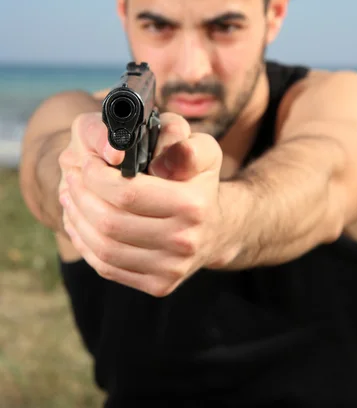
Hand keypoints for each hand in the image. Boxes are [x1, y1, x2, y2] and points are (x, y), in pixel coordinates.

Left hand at [58, 112, 235, 296]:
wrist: (216, 229)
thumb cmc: (199, 180)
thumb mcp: (202, 149)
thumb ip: (182, 142)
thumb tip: (159, 161)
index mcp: (193, 205)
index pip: (128, 193)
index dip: (97, 177)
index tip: (87, 162)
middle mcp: (184, 241)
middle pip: (111, 222)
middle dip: (82, 196)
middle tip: (72, 176)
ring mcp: (172, 268)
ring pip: (105, 247)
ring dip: (77, 219)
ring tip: (70, 196)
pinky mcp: (160, 285)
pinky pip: (108, 268)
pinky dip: (84, 244)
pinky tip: (78, 222)